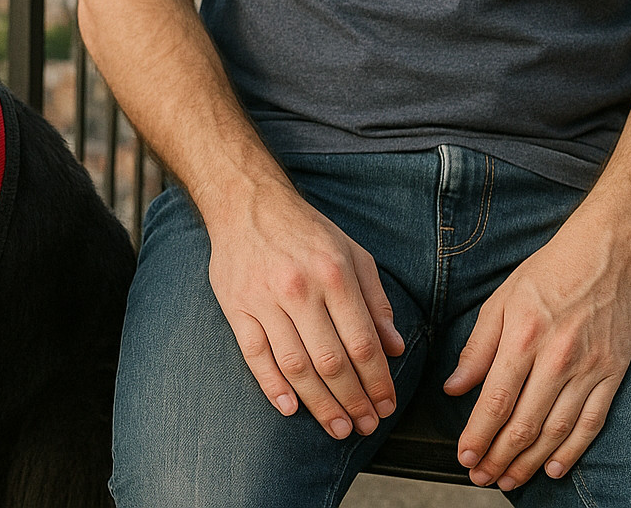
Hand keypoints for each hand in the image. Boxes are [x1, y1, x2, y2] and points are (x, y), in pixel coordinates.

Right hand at [207, 184, 405, 438]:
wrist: (245, 203)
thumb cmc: (305, 230)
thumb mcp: (353, 253)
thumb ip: (376, 300)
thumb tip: (395, 346)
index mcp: (334, 275)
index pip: (362, 343)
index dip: (378, 382)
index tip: (387, 406)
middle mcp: (299, 289)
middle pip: (331, 361)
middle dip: (353, 401)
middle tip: (366, 426)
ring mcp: (263, 300)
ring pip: (295, 365)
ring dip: (319, 404)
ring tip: (338, 427)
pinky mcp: (235, 306)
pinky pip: (254, 354)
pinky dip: (272, 386)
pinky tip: (289, 408)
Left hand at [445, 215, 630, 489]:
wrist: (604, 256)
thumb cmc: (545, 275)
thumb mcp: (499, 303)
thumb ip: (476, 349)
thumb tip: (453, 388)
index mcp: (522, 337)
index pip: (495, 399)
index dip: (478, 434)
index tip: (463, 455)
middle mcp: (557, 358)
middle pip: (524, 422)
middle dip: (499, 456)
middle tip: (480, 477)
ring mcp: (589, 369)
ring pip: (556, 429)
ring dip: (530, 461)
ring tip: (509, 480)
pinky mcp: (612, 374)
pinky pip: (592, 422)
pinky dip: (573, 450)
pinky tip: (554, 468)